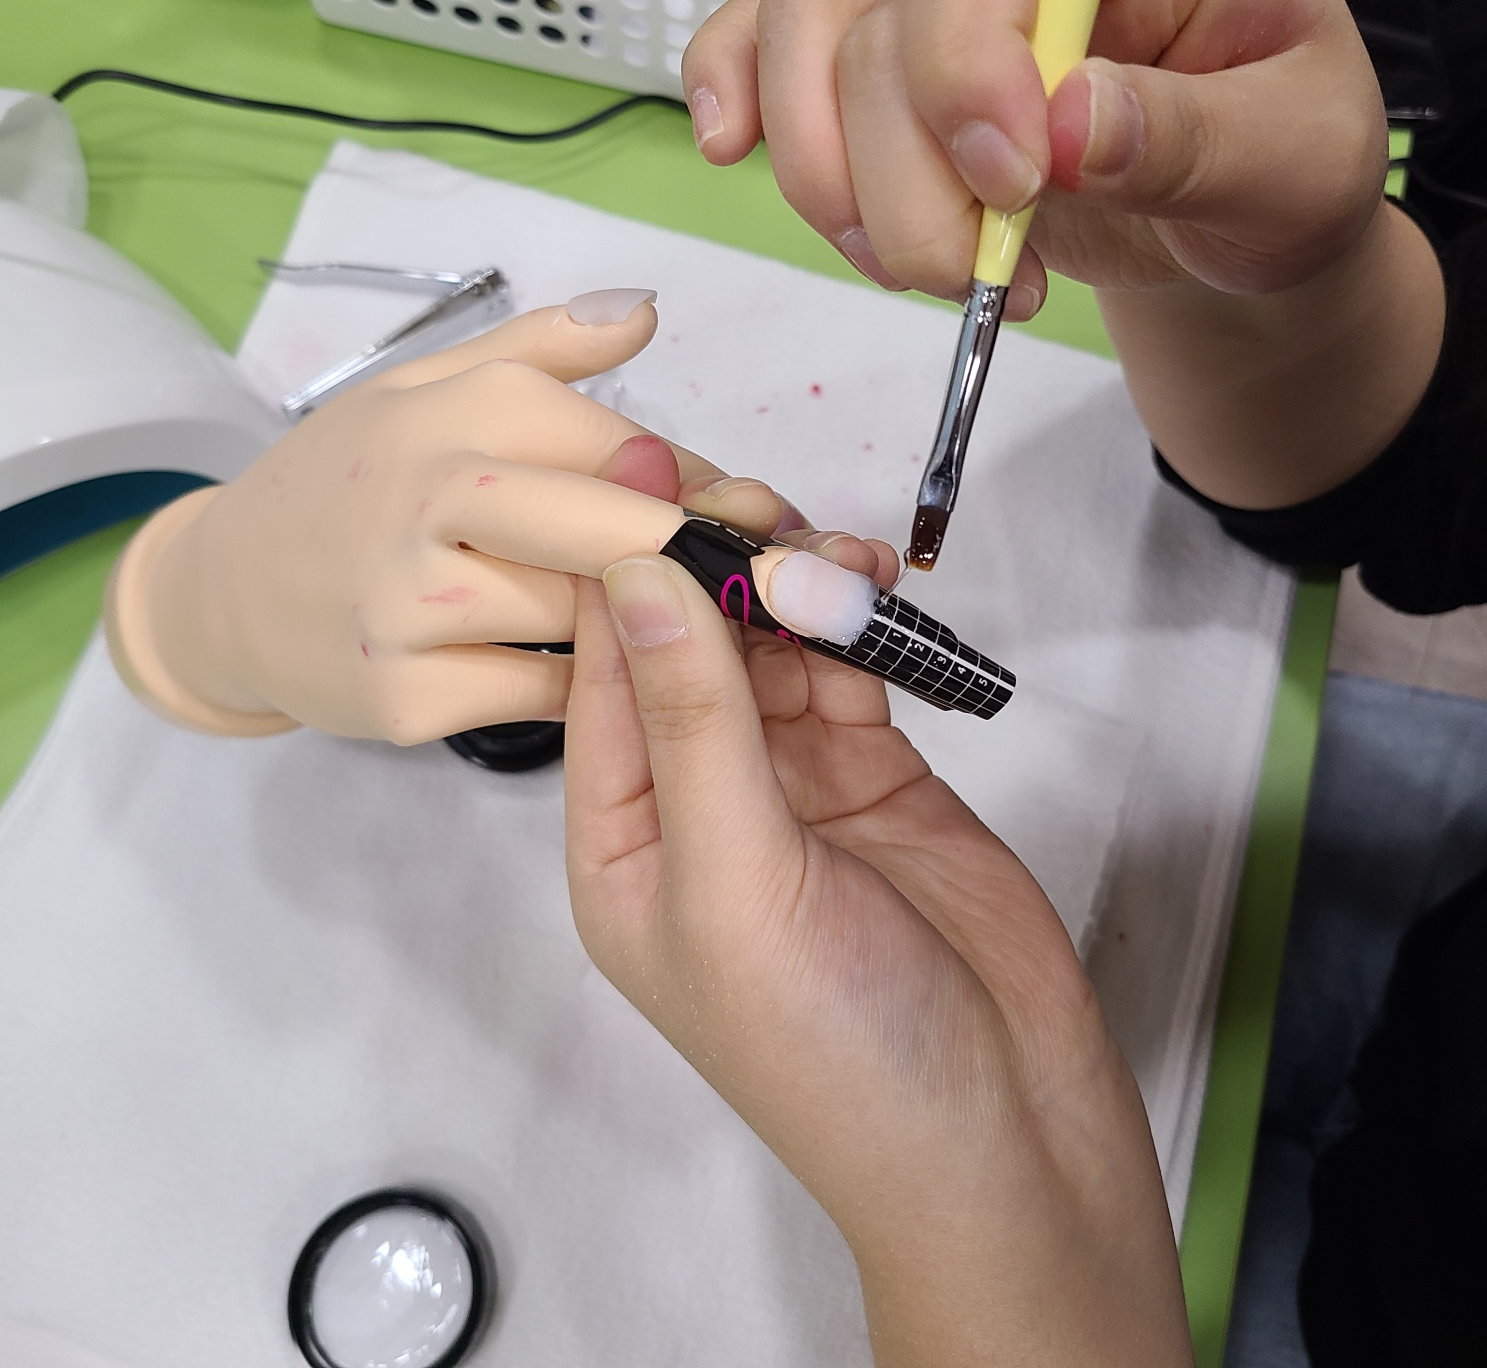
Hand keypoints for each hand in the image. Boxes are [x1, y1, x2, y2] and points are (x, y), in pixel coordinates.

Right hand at [105, 292, 803, 741]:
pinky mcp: (405, 699)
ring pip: (588, 617)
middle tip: (785, 581)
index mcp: (456, 410)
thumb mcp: (425, 386)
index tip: (765, 515)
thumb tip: (649, 310)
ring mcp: (413, 607)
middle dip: (713, 559)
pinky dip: (585, 683)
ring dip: (652, 622)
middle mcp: (431, 498)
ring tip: (699, 620)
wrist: (223, 590)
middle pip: (622, 533)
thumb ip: (542, 349)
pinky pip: (545, 693)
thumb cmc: (350, 480)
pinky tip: (602, 670)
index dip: (710, 489)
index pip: (627, 448)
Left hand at [564, 548, 1192, 1365]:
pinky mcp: (875, 775)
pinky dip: (857, 621)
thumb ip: (691, 724)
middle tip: (760, 502)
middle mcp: (697, 807)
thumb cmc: (839, 1048)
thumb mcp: (738, 884)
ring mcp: (791, 787)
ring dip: (793, 583)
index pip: (600, 680)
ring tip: (832, 548)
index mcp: (625, 846)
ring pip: (772, 645)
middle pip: (686, 646)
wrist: (1006, 1139)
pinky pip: (849, 669)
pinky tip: (872, 582)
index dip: (616, 571)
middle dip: (717, 564)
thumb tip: (632, 577)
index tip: (640, 468)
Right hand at [685, 0, 1444, 508]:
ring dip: (844, 196)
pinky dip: (734, 97)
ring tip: (939, 275)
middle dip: (916, 185)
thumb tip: (1072, 128)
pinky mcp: (879, 85)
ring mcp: (930, 9)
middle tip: (992, 278)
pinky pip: (766, 52)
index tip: (1017, 175)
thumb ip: (1198, 136)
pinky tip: (733, 148)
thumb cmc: (1278, 160)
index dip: (970, 39)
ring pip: (809, 55)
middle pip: (887, 20)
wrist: (1229, 216)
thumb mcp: (1297, 155)